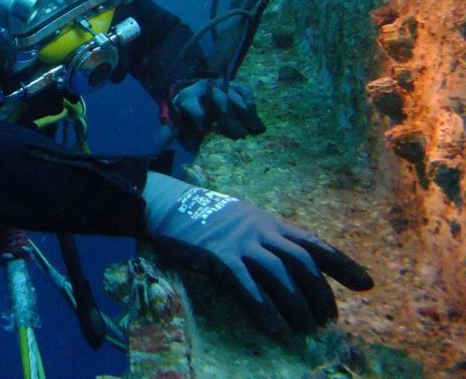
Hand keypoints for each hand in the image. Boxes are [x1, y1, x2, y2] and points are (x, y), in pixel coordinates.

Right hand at [142, 172, 372, 333]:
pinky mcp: (218, 256)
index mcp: (270, 222)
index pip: (314, 243)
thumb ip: (266, 238)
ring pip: (279, 275)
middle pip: (302, 261)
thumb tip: (291, 264)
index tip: (366, 285)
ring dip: (296, 305)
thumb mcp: (244, 219)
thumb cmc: (206, 217)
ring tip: (306, 330)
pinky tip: (276, 329)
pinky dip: (264, 310)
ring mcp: (240, 242)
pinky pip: (246, 286)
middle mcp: (261, 230)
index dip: (343, 264)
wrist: (169, 205)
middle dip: (320, 292)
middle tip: (328, 319)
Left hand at [171, 79, 265, 138]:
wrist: (193, 98)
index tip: (208, 134)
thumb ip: (169, 134)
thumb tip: (158, 149)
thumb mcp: (175, 125)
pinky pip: (244, 90)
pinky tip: (255, 118)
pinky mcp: (233, 85)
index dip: (200, 120)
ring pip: (233, 95)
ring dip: (244, 113)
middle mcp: (204, 88)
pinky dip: (250, 103)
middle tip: (239, 135)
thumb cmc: (185, 117)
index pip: (194, 107)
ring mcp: (220, 84)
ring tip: (254, 130)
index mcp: (187, 98)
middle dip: (228, 118)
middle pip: (218, 99)